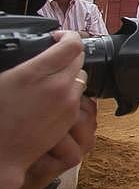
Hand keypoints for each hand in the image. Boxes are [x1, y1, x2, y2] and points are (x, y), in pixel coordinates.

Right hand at [0, 32, 85, 188]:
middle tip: (53, 57)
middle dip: (68, 55)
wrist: (1, 152)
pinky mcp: (71, 117)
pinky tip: (53, 97)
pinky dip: (70, 92)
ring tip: (51, 79)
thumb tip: (36, 57)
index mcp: (35, 73)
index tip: (58, 36)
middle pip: (79, 58)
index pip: (71, 44)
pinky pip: (79, 96)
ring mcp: (68, 102)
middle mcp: (57, 86)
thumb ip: (25, 64)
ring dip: (70, 74)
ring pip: (81, 77)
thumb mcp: (3, 80)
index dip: (68, 36)